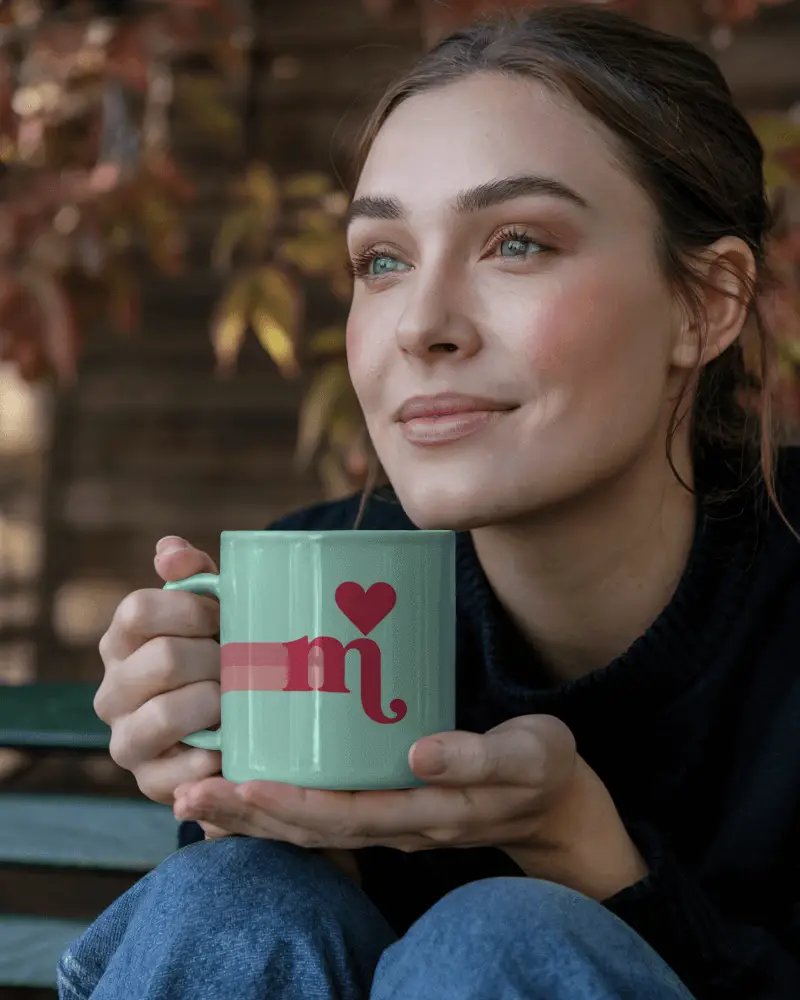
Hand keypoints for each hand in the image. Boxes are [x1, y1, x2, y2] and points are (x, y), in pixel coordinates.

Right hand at [95, 537, 223, 807]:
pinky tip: (231, 744)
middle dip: (215, 658)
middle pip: (163, 659)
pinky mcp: (148, 781)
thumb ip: (193, 575)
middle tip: (245, 662)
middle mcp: (112, 691)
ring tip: (238, 699)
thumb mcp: (209, 611)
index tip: (225, 615)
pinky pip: (176, 771)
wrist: (227, 723)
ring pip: (166, 713)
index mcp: (121, 641)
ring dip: (214, 703)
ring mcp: (126, 739)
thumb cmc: (217, 653)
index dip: (191, 609)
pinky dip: (210, 757)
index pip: (138, 610)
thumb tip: (169, 551)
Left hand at [172, 715, 647, 899]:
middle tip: (183, 793)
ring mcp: (391, 820)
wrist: (557, 806)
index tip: (235, 785)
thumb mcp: (531, 755)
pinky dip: (281, 806)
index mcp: (426, 813)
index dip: (287, 804)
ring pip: (310, 827)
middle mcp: (398, 824)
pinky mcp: (389, 804)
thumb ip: (479, 757)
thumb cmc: (544, 770)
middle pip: (310, 829)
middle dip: (245, 814)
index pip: (343, 815)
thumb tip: (417, 753)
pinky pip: (325, 813)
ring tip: (194, 794)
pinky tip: (248, 786)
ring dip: (251, 814)